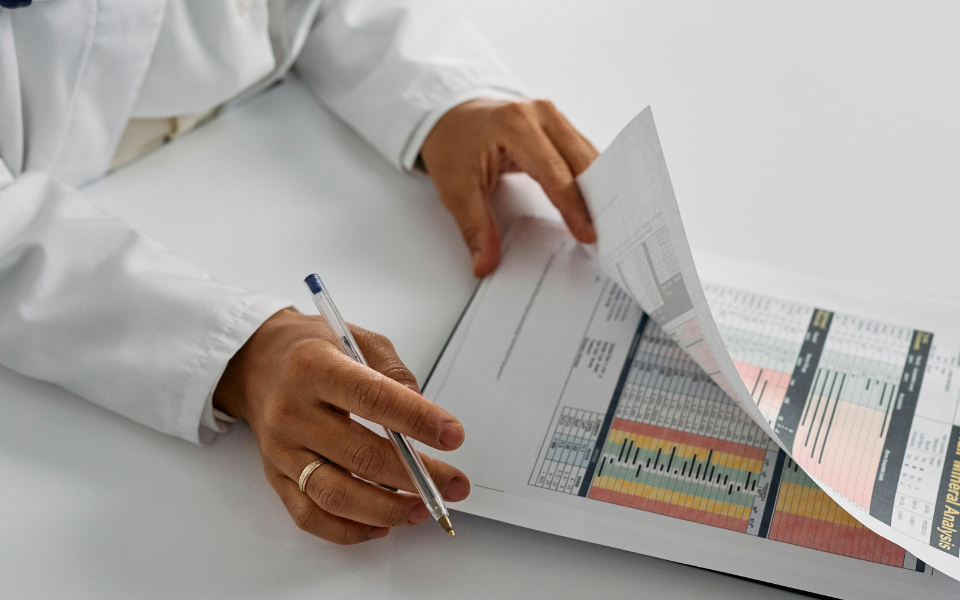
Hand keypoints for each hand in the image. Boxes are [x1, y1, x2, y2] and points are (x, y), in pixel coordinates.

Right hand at [214, 309, 468, 543]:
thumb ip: (393, 373)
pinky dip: (348, 530)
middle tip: (454, 484)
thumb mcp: (358, 338)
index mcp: (314, 367)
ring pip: (335, 494)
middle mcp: (292, 410)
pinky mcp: (275, 476)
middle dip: (417, 476)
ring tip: (422, 509)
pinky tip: (381, 525)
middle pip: (360, 455)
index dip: (418, 420)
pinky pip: (309, 515)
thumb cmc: (312, 349)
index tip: (453, 436)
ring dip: (386, 509)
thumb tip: (424, 419)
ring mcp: (281, 449)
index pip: (373, 398)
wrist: (255, 362)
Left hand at [421, 98, 598, 276]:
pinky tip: (602, 203)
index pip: (554, 171)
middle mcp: (540, 114)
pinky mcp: (560, 125)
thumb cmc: (453, 145)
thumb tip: (484, 264)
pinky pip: (585, 153)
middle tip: (609, 234)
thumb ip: (475, 228)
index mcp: (514, 125)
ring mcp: (553, 116)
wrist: (451, 116)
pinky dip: (595, 179)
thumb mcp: (455, 189)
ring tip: (611, 223)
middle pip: (581, 161)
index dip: (574, 206)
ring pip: (589, 156)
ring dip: (601, 189)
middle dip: (597, 199)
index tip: (587, 233)